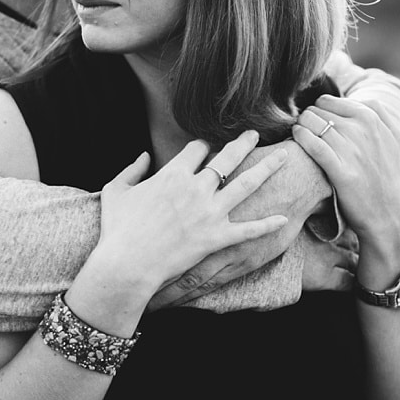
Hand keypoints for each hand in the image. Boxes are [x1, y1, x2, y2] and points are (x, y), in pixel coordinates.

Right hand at [93, 134, 289, 306]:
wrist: (126, 264)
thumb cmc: (118, 228)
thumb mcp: (116, 190)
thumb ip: (131, 168)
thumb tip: (143, 156)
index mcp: (173, 173)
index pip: (197, 148)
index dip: (202, 147)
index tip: (205, 150)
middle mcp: (196, 188)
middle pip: (226, 158)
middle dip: (242, 144)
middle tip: (255, 134)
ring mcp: (208, 213)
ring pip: (244, 185)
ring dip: (265, 169)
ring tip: (282, 156)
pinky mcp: (215, 238)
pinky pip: (247, 230)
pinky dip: (266, 225)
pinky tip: (283, 218)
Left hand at [293, 97, 399, 293]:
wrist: (387, 213)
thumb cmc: (385, 173)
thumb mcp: (394, 136)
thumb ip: (379, 110)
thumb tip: (358, 95)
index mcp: (371, 117)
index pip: (328, 101)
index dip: (317, 111)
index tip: (314, 122)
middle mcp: (362, 129)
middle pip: (317, 111)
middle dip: (308, 119)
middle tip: (304, 131)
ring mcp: (352, 149)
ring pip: (312, 123)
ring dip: (301, 126)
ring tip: (299, 134)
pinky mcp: (341, 171)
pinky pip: (313, 144)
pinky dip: (301, 136)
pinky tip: (297, 137)